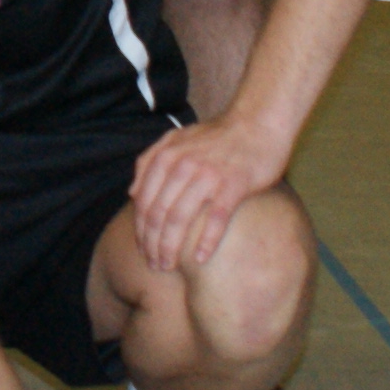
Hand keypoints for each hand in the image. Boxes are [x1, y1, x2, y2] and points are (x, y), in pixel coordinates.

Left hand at [126, 115, 289, 274]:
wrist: (259, 123)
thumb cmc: (219, 135)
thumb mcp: (178, 139)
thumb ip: (150, 160)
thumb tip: (131, 193)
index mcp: (167, 156)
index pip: (144, 202)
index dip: (141, 231)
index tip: (143, 251)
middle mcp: (183, 165)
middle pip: (158, 214)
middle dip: (152, 245)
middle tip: (154, 265)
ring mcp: (208, 175)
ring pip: (180, 219)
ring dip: (170, 248)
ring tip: (168, 266)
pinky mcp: (234, 185)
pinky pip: (216, 218)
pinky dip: (206, 241)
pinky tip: (200, 259)